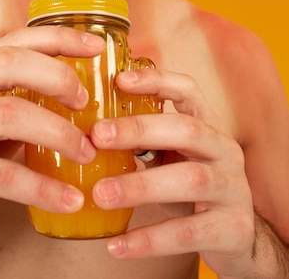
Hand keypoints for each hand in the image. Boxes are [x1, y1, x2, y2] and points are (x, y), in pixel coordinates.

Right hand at [0, 26, 102, 237]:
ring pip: (8, 114)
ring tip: (87, 152)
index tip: (97, 45)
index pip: (15, 40)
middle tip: (86, 101)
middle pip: (8, 63)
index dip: (59, 38)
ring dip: (58, 132)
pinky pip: (1, 176)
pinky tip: (70, 199)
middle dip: (56, 76)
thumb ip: (21, 97)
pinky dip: (42, 188)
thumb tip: (85, 94)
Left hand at [90, 66, 254, 276]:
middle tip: (97, 136)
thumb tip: (89, 132)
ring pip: (190, 179)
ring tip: (100, 194)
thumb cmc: (192, 189)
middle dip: (140, 129)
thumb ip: (145, 142)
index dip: (156, 81)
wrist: (237, 238)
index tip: (119, 81)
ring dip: (140, 185)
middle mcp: (225, 150)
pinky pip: (188, 232)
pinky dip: (150, 240)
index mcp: (209, 125)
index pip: (188, 90)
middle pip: (187, 129)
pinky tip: (116, 246)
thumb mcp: (174, 157)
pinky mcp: (232, 228)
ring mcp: (233, 188)